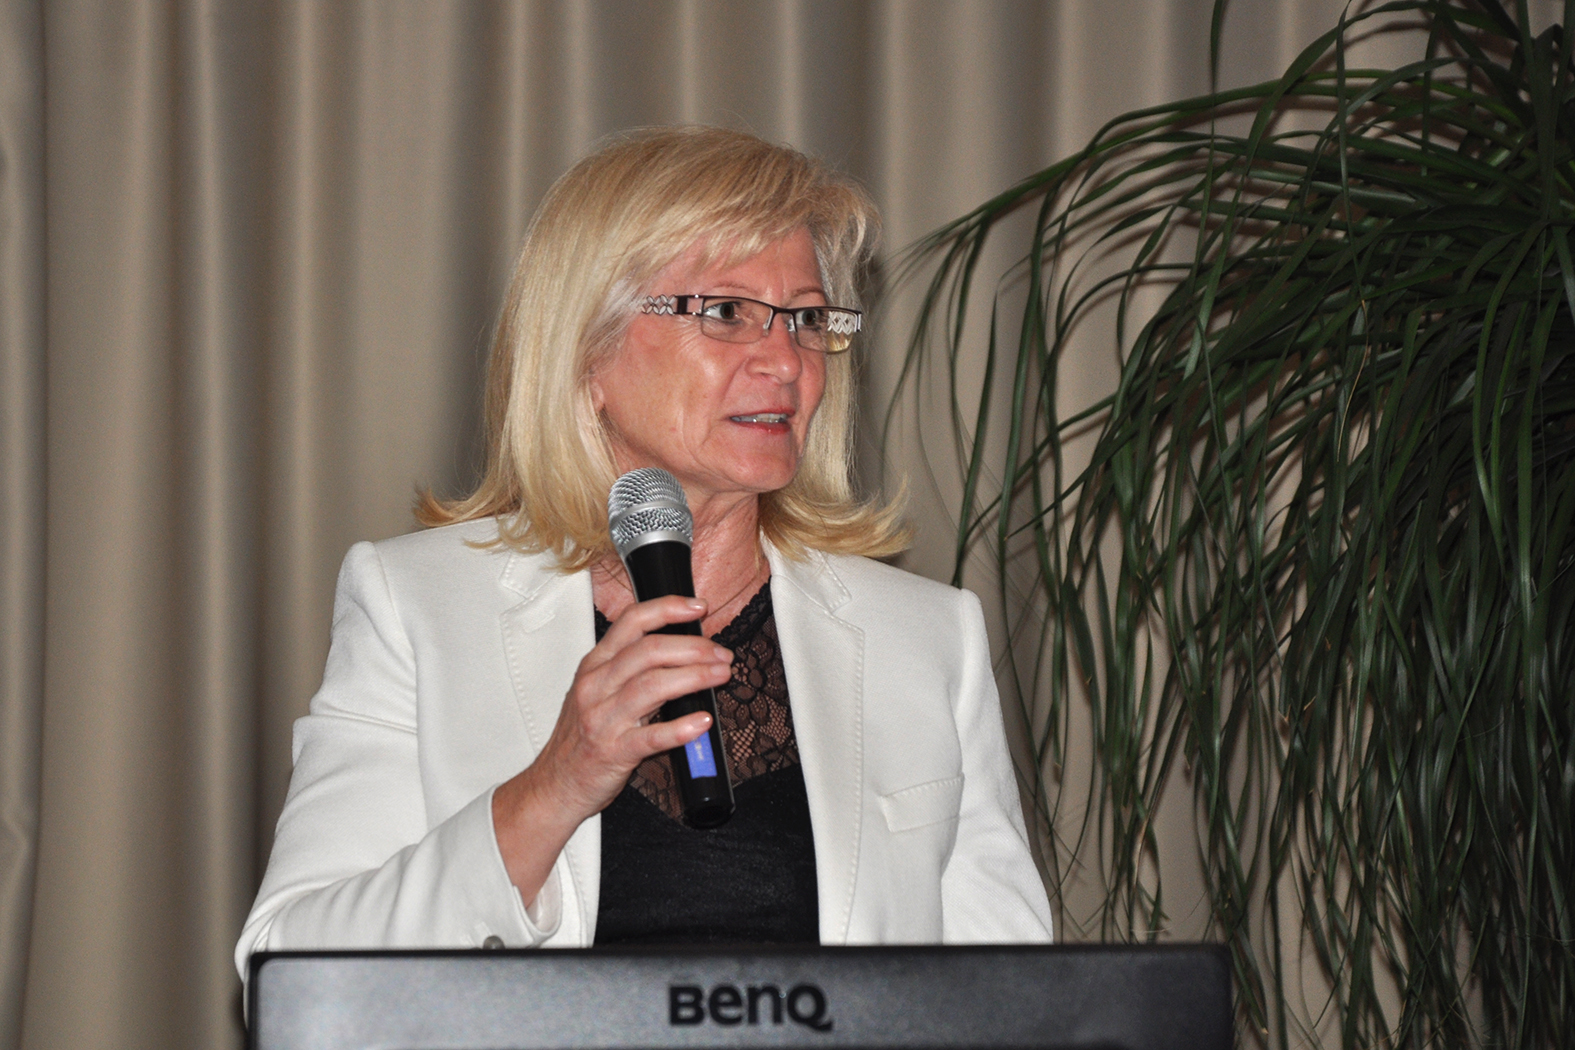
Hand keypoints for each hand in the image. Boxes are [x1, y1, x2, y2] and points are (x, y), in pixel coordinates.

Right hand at [491, 595, 733, 903]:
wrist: (554, 784)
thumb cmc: (581, 737)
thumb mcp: (595, 692)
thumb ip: (630, 670)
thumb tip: (683, 652)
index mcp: (594, 665)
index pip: (631, 621)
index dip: (668, 608)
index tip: (699, 607)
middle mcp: (596, 686)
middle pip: (648, 651)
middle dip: (693, 647)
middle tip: (721, 653)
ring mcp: (603, 719)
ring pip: (653, 685)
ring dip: (694, 676)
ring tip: (721, 675)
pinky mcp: (613, 752)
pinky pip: (651, 736)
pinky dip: (680, 727)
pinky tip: (703, 722)